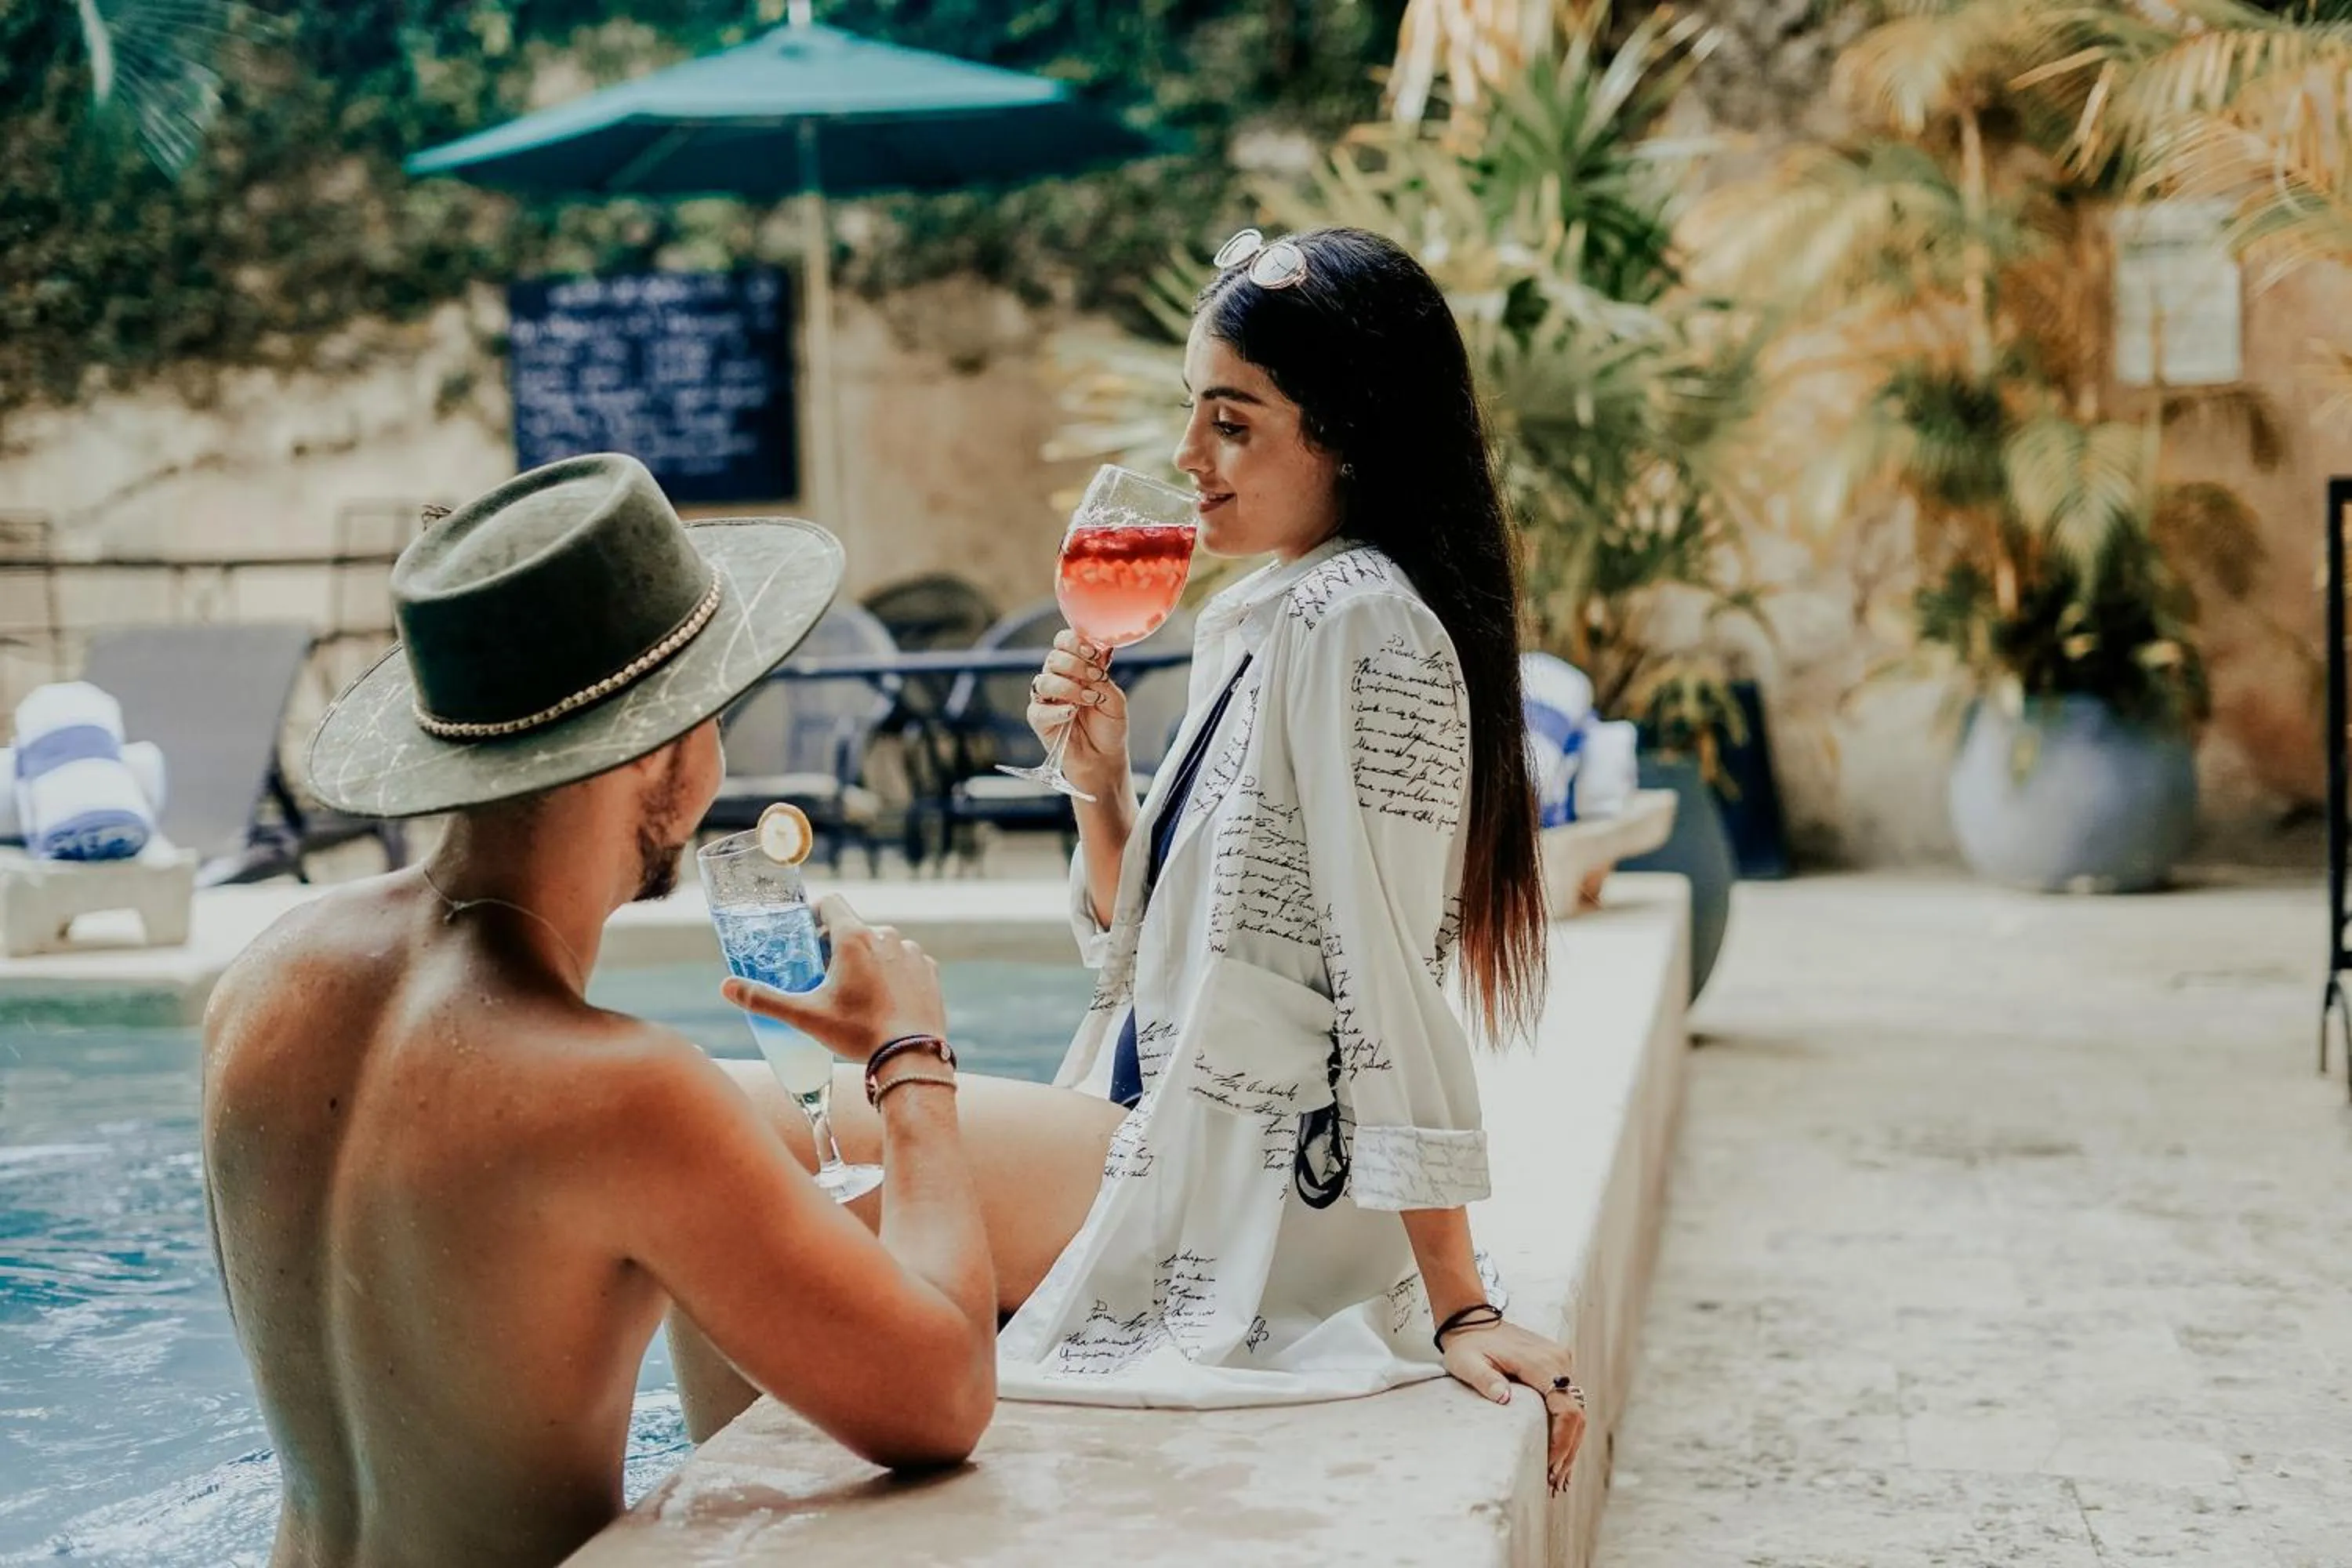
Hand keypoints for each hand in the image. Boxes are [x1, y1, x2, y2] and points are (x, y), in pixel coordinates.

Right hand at [720, 894, 944, 1061]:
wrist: (911, 1056)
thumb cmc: (859, 1032)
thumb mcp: (806, 1017)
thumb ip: (764, 999)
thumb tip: (726, 986)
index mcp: (854, 938)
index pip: (830, 903)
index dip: (814, 916)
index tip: (806, 939)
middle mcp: (886, 935)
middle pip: (853, 928)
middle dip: (836, 947)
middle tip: (822, 977)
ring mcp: (911, 952)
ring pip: (881, 945)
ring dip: (866, 960)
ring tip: (855, 993)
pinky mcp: (929, 970)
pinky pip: (904, 962)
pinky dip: (892, 974)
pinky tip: (883, 1001)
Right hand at [1026, 631, 1129, 798]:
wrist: (1104, 758)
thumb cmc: (1109, 727)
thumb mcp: (1115, 700)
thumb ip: (1105, 678)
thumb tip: (1103, 650)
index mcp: (1075, 668)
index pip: (1064, 642)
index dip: (1075, 642)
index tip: (1092, 653)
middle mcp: (1058, 679)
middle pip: (1053, 658)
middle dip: (1076, 665)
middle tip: (1096, 678)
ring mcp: (1046, 699)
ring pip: (1044, 681)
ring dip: (1068, 687)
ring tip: (1089, 699)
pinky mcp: (1039, 720)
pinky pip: (1038, 710)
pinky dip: (1056, 710)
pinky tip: (1071, 713)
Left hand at [1440, 1318, 1586, 1494]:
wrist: (1472, 1320)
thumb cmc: (1467, 1346)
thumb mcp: (1466, 1363)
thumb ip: (1484, 1380)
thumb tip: (1504, 1398)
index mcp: (1541, 1363)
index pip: (1565, 1409)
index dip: (1562, 1442)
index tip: (1549, 1468)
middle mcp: (1558, 1361)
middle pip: (1576, 1414)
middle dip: (1567, 1452)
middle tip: (1554, 1485)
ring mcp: (1561, 1362)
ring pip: (1576, 1411)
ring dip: (1569, 1445)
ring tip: (1558, 1480)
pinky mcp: (1557, 1366)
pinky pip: (1568, 1402)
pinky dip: (1566, 1431)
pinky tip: (1560, 1457)